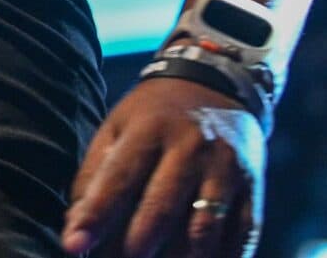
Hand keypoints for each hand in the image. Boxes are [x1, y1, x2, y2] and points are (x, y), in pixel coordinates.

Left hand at [61, 78, 264, 257]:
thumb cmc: (154, 116)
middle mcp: (191, 146)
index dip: (96, 216)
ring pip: (204, 229)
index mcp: (150, 128)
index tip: (74, 246)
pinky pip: (242, 234)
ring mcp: (226, 168)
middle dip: (135, 246)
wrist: (218, 85)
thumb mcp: (118, 127)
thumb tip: (76, 226)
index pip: (119, 178)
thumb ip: (95, 175)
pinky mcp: (253, 187)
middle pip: (162, 207)